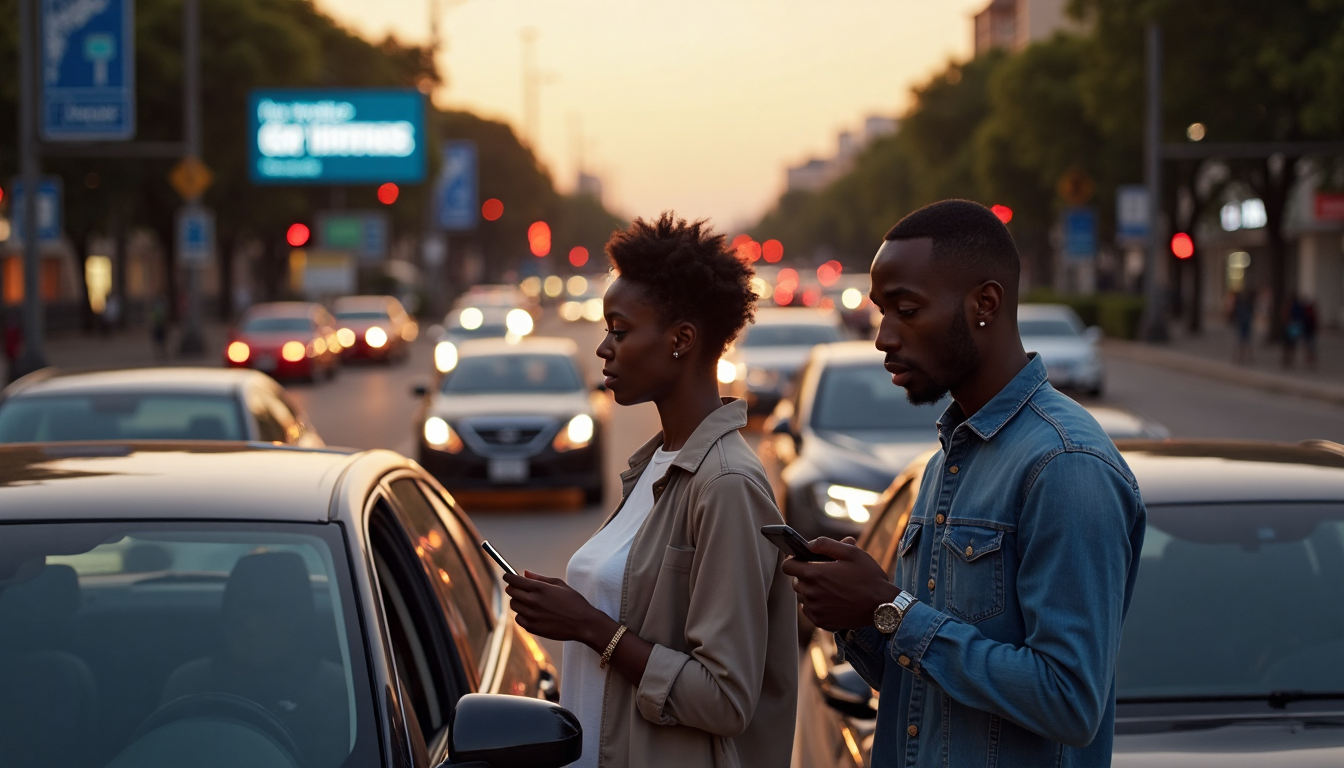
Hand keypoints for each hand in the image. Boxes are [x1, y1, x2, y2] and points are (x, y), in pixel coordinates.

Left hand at [504, 571, 615, 646]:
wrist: (583, 623)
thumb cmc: (574, 602)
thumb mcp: (560, 584)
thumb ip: (540, 578)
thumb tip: (525, 573)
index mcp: (540, 588)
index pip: (514, 580)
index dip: (509, 577)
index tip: (507, 576)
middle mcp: (533, 601)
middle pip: (511, 592)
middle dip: (512, 588)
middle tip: (518, 588)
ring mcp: (532, 615)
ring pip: (514, 605)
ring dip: (517, 601)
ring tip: (529, 601)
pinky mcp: (532, 628)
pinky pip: (518, 619)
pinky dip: (522, 615)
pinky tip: (532, 613)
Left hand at [781, 537, 899, 631]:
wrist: (882, 606)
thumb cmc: (868, 577)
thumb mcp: (851, 553)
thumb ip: (826, 544)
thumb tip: (809, 544)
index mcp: (814, 574)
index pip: (787, 567)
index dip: (793, 561)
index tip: (802, 560)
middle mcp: (811, 593)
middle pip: (796, 582)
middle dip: (806, 575)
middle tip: (825, 573)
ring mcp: (815, 609)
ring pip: (803, 597)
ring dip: (812, 591)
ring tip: (832, 588)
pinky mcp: (821, 622)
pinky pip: (810, 611)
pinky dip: (817, 605)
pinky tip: (833, 601)